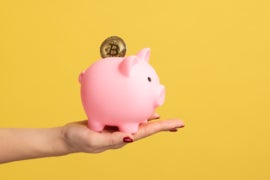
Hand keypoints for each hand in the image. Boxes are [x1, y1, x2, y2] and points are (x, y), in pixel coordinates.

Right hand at [62, 114, 183, 153]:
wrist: (68, 137)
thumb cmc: (78, 140)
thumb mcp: (94, 141)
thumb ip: (112, 140)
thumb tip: (130, 137)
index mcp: (123, 138)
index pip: (147, 132)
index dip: (164, 128)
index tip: (179, 124)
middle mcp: (123, 133)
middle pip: (148, 128)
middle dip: (164, 126)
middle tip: (178, 122)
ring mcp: (118, 127)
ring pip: (139, 121)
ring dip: (152, 118)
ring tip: (164, 114)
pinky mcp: (112, 121)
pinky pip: (126, 113)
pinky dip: (135, 109)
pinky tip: (138, 104)